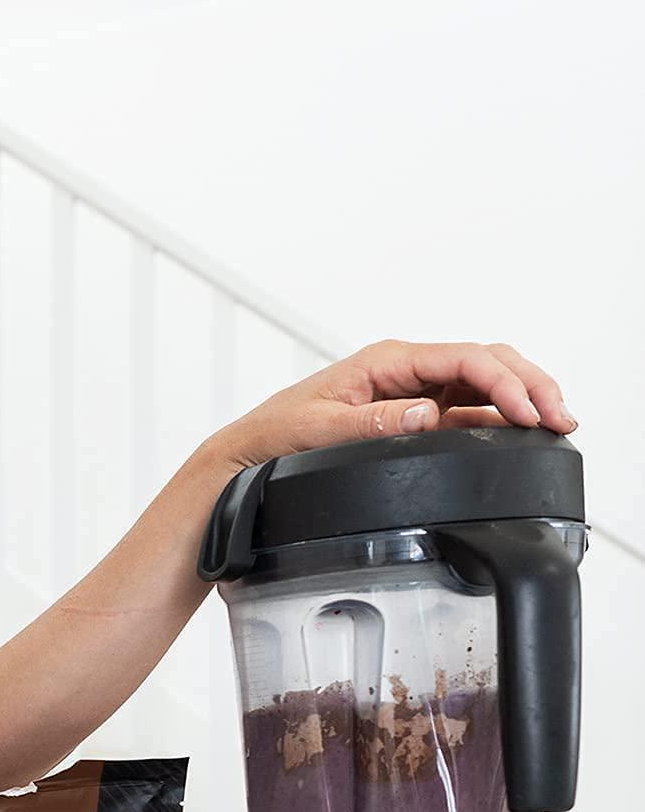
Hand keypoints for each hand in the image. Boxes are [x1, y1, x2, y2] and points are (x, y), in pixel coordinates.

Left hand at [209, 339, 576, 471]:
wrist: (252, 452)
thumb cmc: (276, 432)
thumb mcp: (316, 428)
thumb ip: (369, 422)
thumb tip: (421, 415)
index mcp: (386, 360)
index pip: (464, 359)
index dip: (505, 382)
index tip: (527, 412)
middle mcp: (405, 371)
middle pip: (486, 364)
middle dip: (529, 384)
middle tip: (559, 417)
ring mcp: (413, 393)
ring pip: (484, 385)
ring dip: (521, 401)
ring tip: (555, 425)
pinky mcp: (412, 417)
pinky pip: (467, 412)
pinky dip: (499, 422)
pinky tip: (519, 437)